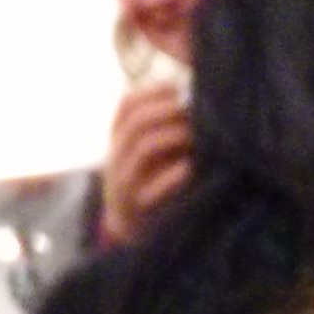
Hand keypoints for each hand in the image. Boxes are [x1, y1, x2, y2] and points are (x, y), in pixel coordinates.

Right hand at [103, 78, 192, 242]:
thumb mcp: (151, 149)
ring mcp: (124, 182)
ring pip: (142, 150)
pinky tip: (189, 168)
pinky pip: (150, 189)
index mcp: (119, 138)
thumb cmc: (150, 180)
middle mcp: (117, 156)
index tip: (178, 87)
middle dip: (166, 111)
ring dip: (171, 137)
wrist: (131, 227)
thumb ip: (165, 126)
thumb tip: (196, 97)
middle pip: (135, 122)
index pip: (127, 105)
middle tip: (192, 109)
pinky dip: (172, 176)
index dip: (151, 91)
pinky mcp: (136, 207)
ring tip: (195, 135)